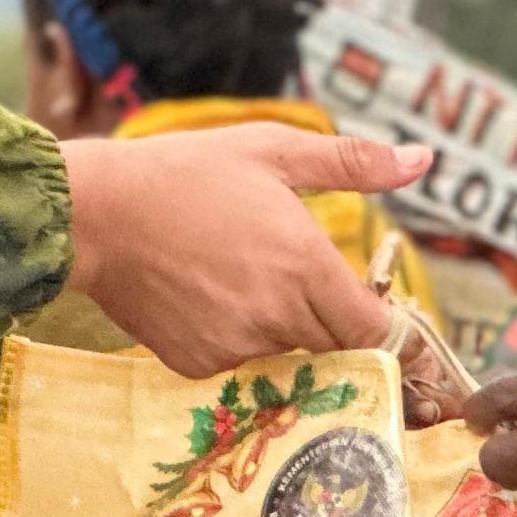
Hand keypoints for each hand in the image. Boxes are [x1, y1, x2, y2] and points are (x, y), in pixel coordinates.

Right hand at [65, 129, 430, 377]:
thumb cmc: (184, 173)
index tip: (368, 304)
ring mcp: (236, 347)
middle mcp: (277, 317)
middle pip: (336, 346)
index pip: (374, 328)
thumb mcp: (272, 150)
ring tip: (241, 277)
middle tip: (296, 279)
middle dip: (331, 321)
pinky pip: (240, 365)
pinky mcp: (199, 365)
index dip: (379, 322)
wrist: (94, 215)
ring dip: (283, 330)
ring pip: (288, 355)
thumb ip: (353, 163)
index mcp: (306, 266)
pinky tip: (207, 298)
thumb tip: (422, 161)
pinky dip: (236, 340)